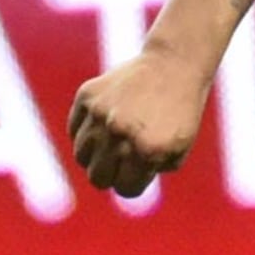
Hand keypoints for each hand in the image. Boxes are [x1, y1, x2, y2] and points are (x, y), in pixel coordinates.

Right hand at [67, 48, 209, 195]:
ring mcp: (100, 113)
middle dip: (112, 173)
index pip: (124, 188)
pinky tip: (104, 123)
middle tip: (124, 159)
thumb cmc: (180, 113)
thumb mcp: (177, 151)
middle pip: (98, 177)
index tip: (141, 170)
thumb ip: (149, 174)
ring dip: (96, 154)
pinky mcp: (87, 96)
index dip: (134, 183)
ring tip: (113, 140)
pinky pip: (74, 130)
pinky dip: (86, 132)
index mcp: (145, 151)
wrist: (174, 65)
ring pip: (81, 156)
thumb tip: (118, 184)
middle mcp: (119, 133)